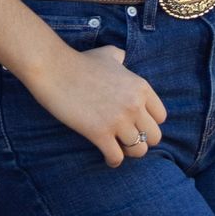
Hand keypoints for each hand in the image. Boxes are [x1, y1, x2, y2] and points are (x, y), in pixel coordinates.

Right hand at [27, 41, 167, 168]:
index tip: (137, 125)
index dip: (149, 123)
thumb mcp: (108, 54)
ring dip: (128, 152)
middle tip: (127, 139)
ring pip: (138, 151)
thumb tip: (122, 56)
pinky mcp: (99, 133)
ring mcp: (118, 120)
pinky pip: (116, 157)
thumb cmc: (79, 62)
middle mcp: (134, 104)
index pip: (161, 117)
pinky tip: (107, 158)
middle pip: (154, 137)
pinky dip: (113, 161)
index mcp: (141, 87)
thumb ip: (120, 57)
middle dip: (142, 140)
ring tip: (118, 148)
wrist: (54, 68)